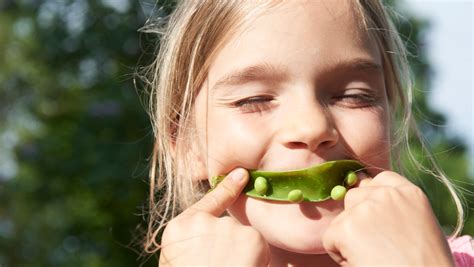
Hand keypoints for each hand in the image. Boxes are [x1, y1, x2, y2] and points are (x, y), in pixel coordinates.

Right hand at [159, 168, 269, 265]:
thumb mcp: (179, 260)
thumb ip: (194, 241)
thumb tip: (212, 237)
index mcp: (179, 229)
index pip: (207, 202)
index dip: (227, 188)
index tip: (241, 174)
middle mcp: (202, 222)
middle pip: (227, 228)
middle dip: (230, 246)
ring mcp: (226, 227)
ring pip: (244, 238)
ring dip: (243, 255)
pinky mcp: (249, 236)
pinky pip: (257, 247)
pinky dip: (256, 259)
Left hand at [323, 171, 454, 265]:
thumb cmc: (424, 264)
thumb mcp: (419, 226)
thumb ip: (396, 208)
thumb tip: (365, 192)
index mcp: (410, 193)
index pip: (379, 180)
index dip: (372, 199)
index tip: (378, 221)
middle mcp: (387, 195)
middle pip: (355, 196)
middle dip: (357, 218)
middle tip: (376, 246)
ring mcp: (365, 209)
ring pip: (341, 218)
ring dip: (348, 237)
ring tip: (372, 257)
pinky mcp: (346, 227)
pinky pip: (329, 239)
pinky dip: (339, 255)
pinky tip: (360, 262)